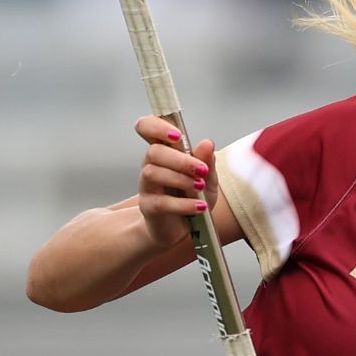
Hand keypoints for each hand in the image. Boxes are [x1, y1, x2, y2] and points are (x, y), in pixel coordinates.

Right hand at [133, 115, 216, 249]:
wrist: (186, 229)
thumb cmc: (194, 197)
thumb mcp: (208, 178)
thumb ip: (207, 161)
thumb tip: (206, 143)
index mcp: (165, 152)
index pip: (147, 128)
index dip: (156, 126)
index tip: (177, 135)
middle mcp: (151, 165)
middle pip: (153, 151)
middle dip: (180, 159)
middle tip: (201, 169)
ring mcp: (147, 186)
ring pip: (152, 173)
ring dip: (180, 179)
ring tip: (200, 187)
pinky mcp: (148, 207)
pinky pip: (161, 202)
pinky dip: (183, 204)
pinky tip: (199, 207)